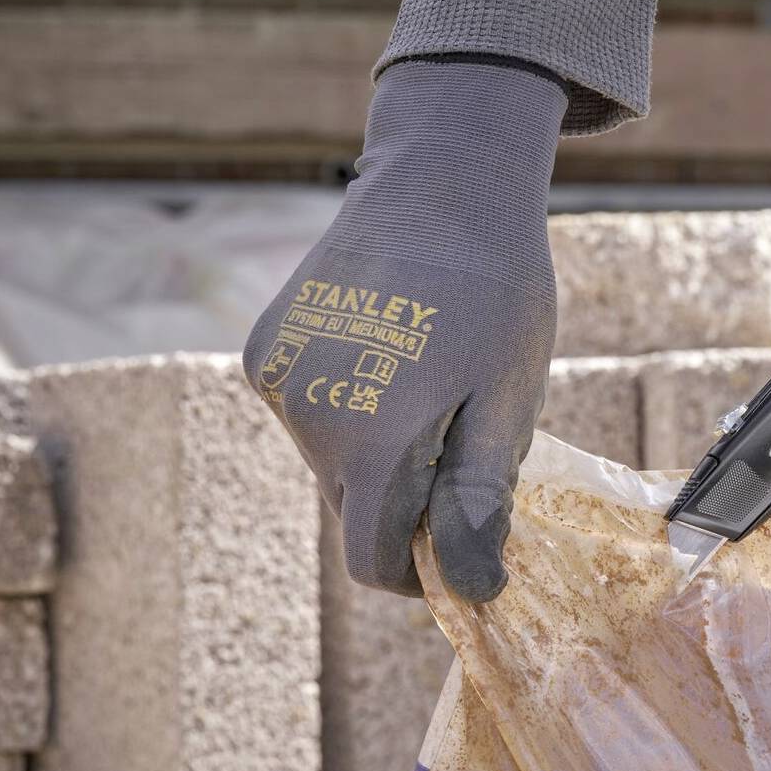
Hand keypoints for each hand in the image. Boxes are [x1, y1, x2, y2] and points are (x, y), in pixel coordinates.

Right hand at [242, 57, 566, 600]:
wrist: (444, 180)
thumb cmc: (498, 292)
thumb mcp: (508, 401)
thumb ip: (477, 500)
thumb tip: (469, 589)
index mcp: (369, 438)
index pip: (371, 560)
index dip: (421, 569)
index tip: (464, 540)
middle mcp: (306, 414)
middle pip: (351, 510)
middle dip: (404, 501)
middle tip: (462, 440)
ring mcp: (275, 380)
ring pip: (328, 463)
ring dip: (375, 452)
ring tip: (427, 383)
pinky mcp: (262, 351)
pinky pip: (307, 414)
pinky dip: (345, 409)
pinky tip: (385, 355)